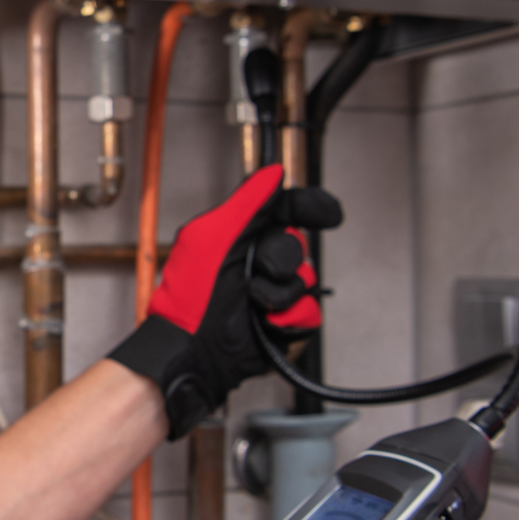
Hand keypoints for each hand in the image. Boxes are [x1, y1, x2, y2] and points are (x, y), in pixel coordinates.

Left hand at [108, 165, 342, 438]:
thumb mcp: (211, 236)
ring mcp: (274, 291)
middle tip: (256, 271)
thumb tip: (273, 173)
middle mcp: (260, 260)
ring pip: (306, 280)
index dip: (310, 207)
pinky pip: (309, 312)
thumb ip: (246, 202)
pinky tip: (265, 321)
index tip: (329, 214)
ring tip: (253, 301)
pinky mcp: (284, 322)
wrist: (193, 346)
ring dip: (280, 292)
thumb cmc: (189, 294)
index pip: (286, 210)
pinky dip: (289, 317)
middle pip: (299, 244)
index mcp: (242, 235)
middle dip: (281, 258)